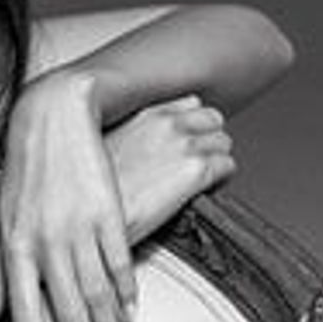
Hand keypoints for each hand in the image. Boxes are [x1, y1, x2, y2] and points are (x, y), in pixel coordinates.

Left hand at [0, 72, 135, 321]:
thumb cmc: (25, 172)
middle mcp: (46, 240)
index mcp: (15, 245)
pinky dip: (126, 292)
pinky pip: (119, 263)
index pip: (26, 311)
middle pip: (69, 310)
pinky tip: (128, 308)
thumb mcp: (4, 219)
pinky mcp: (107, 212)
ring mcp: (78, 227)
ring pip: (98, 293)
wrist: (52, 116)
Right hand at [105, 95, 236, 244]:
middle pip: (212, 119)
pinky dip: (221, 181)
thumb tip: (143, 148)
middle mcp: (167, 123)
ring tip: (197, 182)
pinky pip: (229, 167)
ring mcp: (184, 144)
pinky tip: (200, 194)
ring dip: (216, 161)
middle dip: (208, 139)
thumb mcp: (104, 148)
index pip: (189, 104)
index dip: (191, 125)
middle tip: (194, 163)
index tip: (183, 143)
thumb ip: (130, 137)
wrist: (93, 218)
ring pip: (224, 143)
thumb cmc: (94, 191)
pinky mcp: (198, 171)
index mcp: (144, 114)